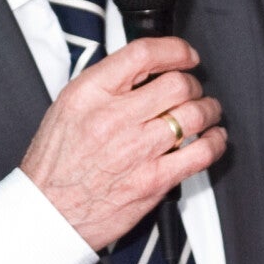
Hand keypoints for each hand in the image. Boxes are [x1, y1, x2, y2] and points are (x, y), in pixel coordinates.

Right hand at [20, 36, 226, 250]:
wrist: (48, 213)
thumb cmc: (55, 163)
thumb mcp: (67, 107)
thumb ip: (105, 85)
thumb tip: (145, 70)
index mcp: (89, 94)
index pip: (143, 54)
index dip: (175, 50)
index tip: (185, 55)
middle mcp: (113, 119)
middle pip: (177, 84)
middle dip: (193, 84)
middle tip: (192, 90)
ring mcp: (136, 151)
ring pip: (195, 115)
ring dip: (209, 109)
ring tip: (206, 111)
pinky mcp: (153, 181)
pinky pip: (201, 153)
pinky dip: (216, 142)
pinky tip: (213, 138)